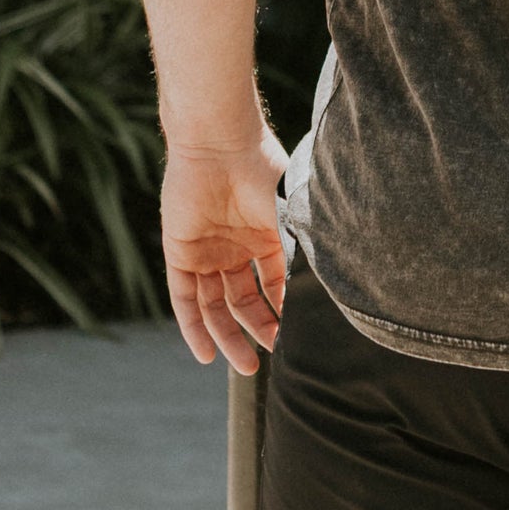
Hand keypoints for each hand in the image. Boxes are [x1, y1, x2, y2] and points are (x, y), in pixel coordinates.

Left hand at [161, 130, 289, 374]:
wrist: (219, 143)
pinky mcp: (179, 251)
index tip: (292, 340)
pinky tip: (205, 353)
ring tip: (243, 366)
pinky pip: (183, 298)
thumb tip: (329, 295)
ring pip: (214, 305)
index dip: (282, 312)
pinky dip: (193, 327)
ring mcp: (206, 250)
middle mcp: (235, 247)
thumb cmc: (262, 172)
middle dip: (254, 331)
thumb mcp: (290, 218)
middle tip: (265, 362)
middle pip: (242, 301)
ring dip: (226, 336)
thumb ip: (302, 253)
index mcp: (265, 235)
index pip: (274, 285)